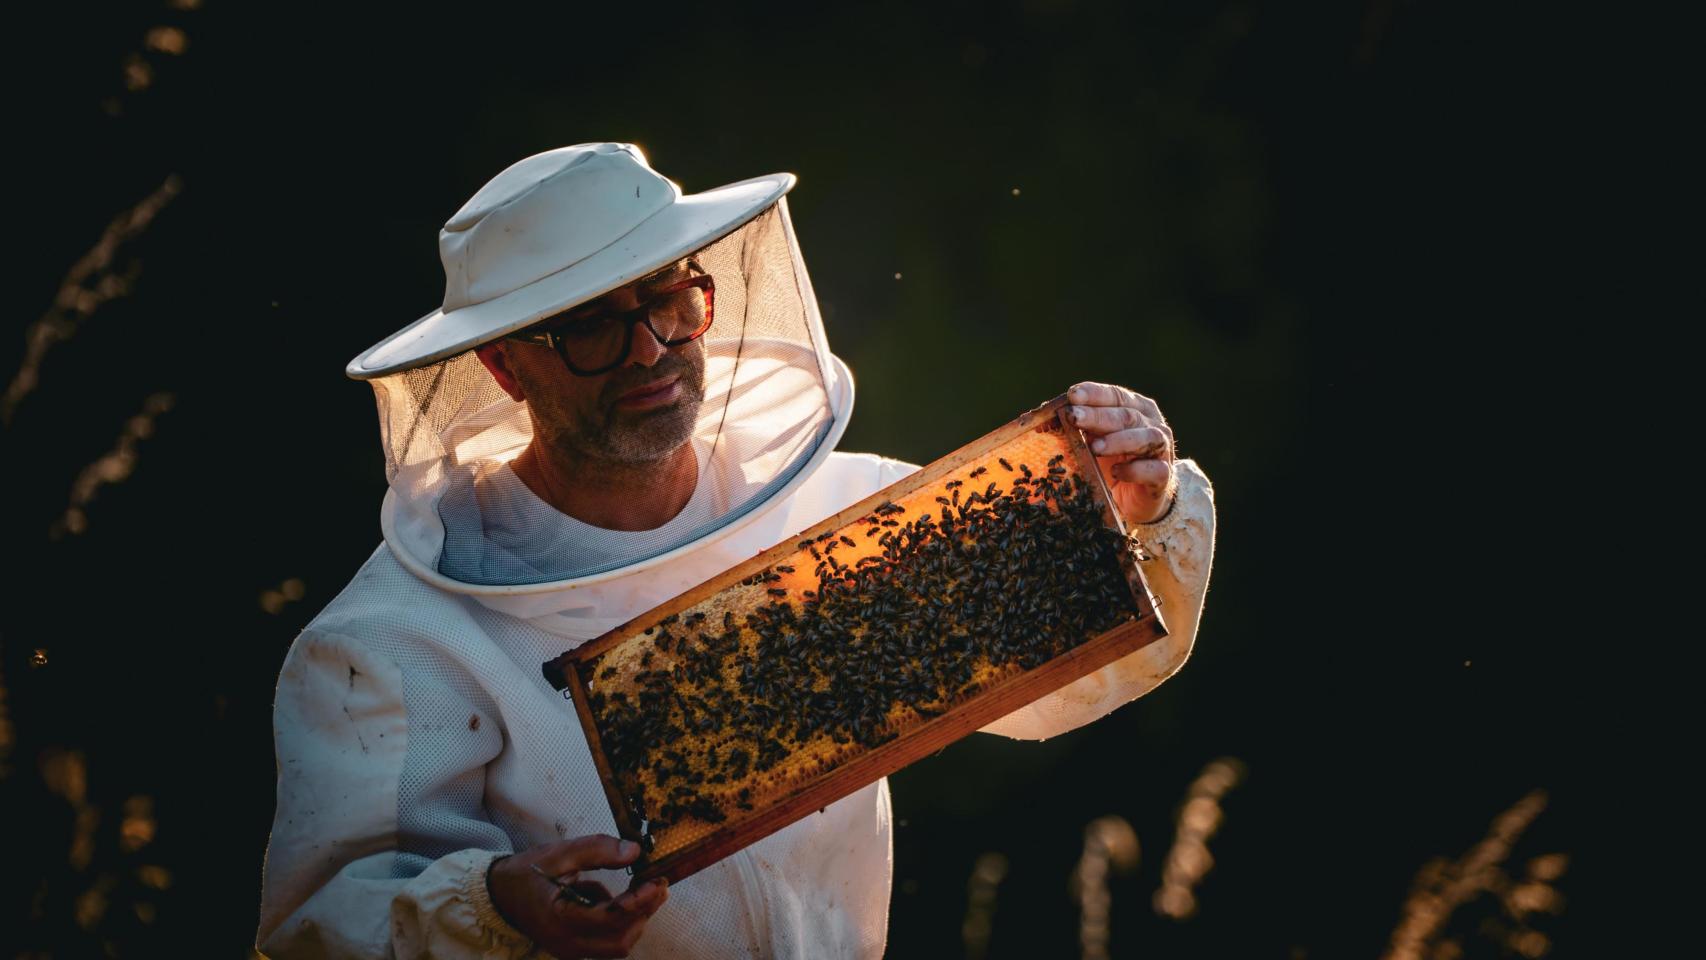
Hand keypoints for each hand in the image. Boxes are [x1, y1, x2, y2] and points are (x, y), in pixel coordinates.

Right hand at [487, 835, 668, 958]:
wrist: (499, 894)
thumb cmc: (527, 872)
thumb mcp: (559, 853)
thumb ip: (597, 850)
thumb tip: (635, 851)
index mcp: (560, 918)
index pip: (610, 918)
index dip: (639, 902)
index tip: (657, 882)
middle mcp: (566, 943)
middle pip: (620, 941)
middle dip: (643, 914)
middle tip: (657, 886)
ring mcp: (569, 951)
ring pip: (616, 946)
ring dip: (634, 919)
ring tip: (638, 888)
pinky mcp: (573, 949)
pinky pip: (605, 942)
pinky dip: (618, 922)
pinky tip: (608, 897)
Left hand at [1064, 382, 1175, 524]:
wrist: (1139, 498)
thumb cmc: (1114, 462)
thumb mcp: (1093, 441)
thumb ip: (1076, 427)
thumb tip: (1041, 417)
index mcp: (1136, 409)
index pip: (1116, 395)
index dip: (1095, 394)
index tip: (1073, 395)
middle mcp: (1152, 424)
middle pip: (1126, 416)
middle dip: (1098, 416)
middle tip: (1075, 417)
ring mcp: (1161, 450)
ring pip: (1145, 438)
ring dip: (1118, 441)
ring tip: (1095, 447)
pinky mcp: (1164, 476)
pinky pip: (1153, 470)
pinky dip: (1135, 470)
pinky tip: (1117, 472)